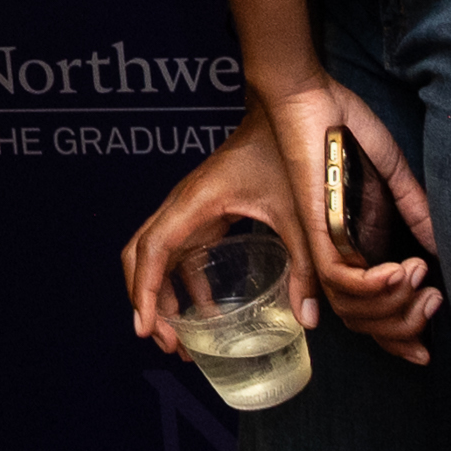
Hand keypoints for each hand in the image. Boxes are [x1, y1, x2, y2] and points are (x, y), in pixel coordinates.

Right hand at [121, 121, 296, 354]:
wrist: (285, 106)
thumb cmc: (287, 151)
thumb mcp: (298, 213)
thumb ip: (306, 265)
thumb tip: (308, 320)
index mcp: (197, 203)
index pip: (155, 250)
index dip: (145, 291)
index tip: (146, 329)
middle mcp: (184, 205)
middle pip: (142, 255)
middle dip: (147, 301)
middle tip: (169, 344)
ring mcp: (191, 207)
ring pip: (156, 255)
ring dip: (161, 295)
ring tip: (183, 340)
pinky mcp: (204, 211)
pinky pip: (179, 251)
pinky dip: (182, 284)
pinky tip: (207, 312)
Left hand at [259, 78, 440, 357]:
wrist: (310, 92)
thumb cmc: (343, 124)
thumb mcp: (392, 171)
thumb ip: (414, 208)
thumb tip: (441, 247)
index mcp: (350, 243)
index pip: (367, 309)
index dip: (398, 334)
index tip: (427, 345)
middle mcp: (332, 250)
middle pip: (361, 320)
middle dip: (403, 326)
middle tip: (432, 303)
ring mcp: (321, 240)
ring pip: (349, 306)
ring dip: (393, 303)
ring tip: (418, 278)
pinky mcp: (313, 225)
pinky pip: (337, 275)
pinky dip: (372, 284)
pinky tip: (399, 272)